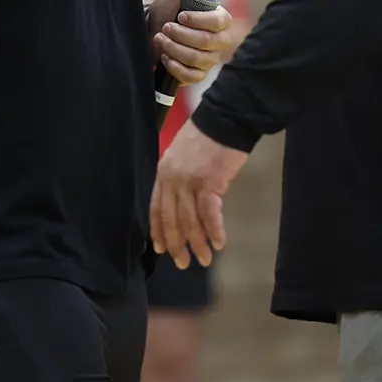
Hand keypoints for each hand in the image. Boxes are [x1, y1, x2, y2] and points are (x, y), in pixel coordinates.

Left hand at [145, 0, 236, 86]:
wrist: (150, 33)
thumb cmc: (168, 10)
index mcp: (218, 19)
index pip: (218, 22)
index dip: (199, 20)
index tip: (181, 15)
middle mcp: (219, 40)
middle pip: (207, 43)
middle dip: (182, 36)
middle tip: (166, 28)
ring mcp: (209, 59)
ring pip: (197, 59)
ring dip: (174, 49)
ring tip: (160, 39)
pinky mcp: (197, 75)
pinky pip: (192, 76)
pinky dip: (175, 67)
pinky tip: (164, 58)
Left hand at [151, 121, 247, 269]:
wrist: (225, 118)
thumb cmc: (208, 137)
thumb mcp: (184, 157)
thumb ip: (179, 179)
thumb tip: (185, 204)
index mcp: (163, 172)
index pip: (156, 208)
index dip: (158, 231)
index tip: (161, 250)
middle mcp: (172, 179)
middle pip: (171, 219)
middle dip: (177, 245)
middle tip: (183, 263)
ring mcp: (189, 181)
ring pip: (189, 220)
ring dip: (197, 243)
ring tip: (205, 259)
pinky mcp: (209, 182)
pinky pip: (209, 213)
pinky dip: (214, 230)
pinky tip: (219, 243)